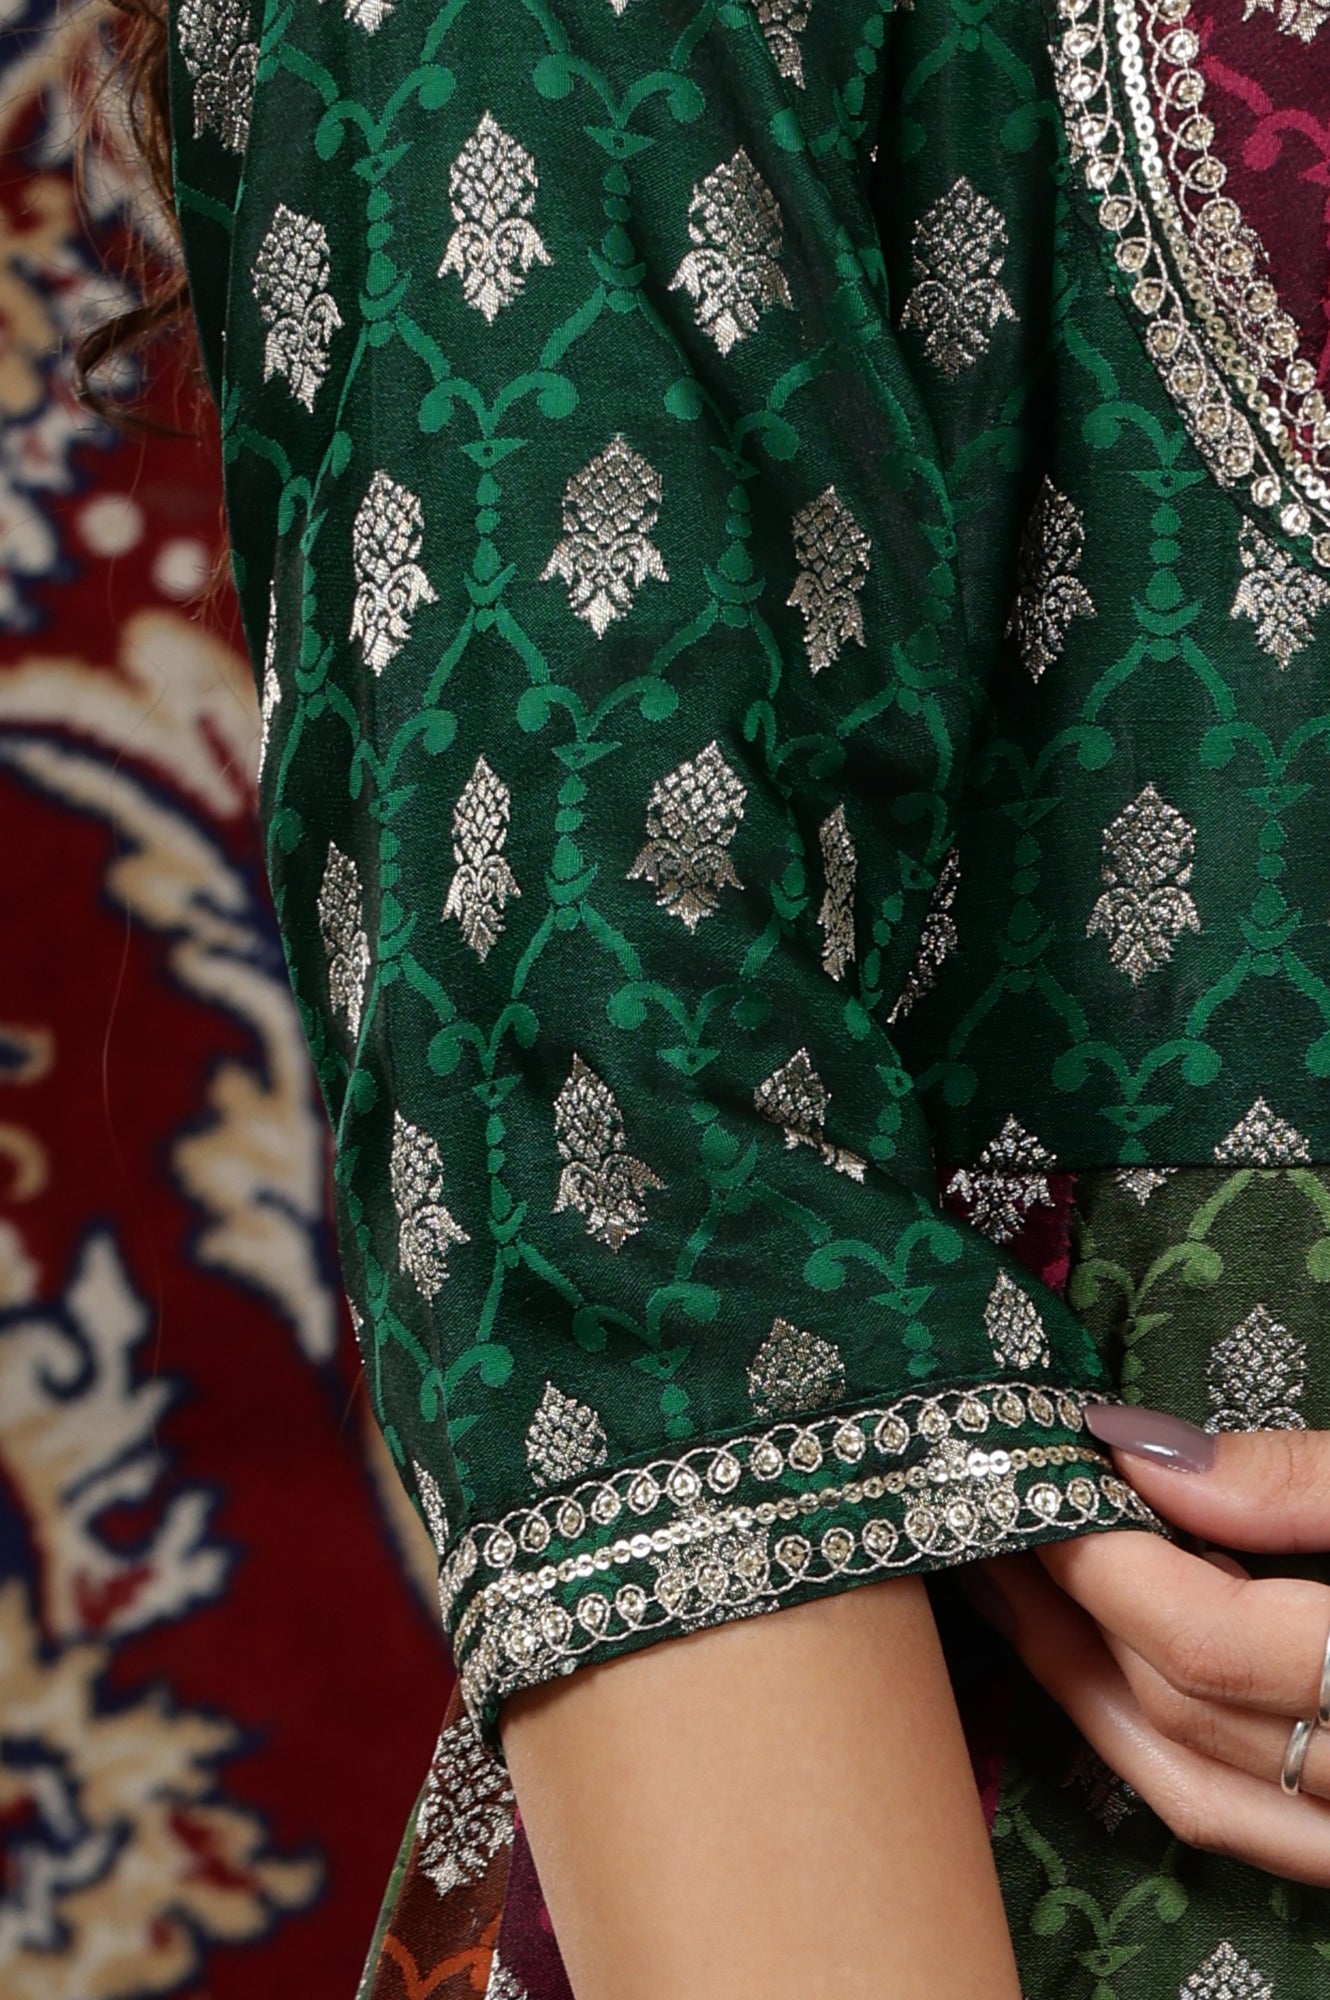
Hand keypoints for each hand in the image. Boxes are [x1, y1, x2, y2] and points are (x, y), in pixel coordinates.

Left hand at [964, 1415, 1329, 1883]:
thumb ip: (1294, 1484)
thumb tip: (1141, 1455)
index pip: (1202, 1644)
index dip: (1100, 1561)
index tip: (1034, 1476)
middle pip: (1174, 1717)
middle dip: (1063, 1610)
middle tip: (986, 1522)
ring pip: (1189, 1788)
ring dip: (1081, 1681)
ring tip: (1005, 1585)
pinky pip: (1234, 1819)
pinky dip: (1151, 1742)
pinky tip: (1097, 1661)